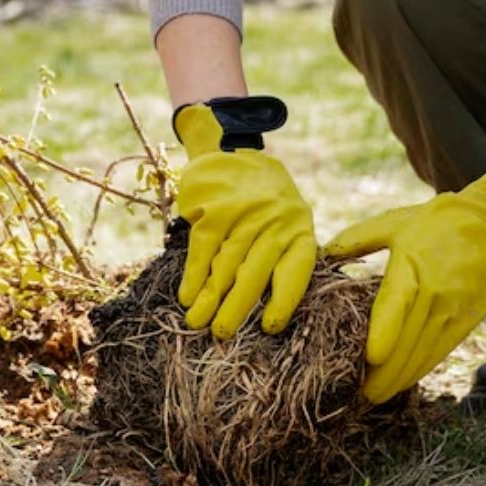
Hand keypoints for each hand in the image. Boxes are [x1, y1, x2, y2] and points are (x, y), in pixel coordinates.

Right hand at [174, 97, 317, 337]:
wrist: (233, 151)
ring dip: (210, 297)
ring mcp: (243, 214)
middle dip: (236, 307)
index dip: (283, 300)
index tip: (268, 327)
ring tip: (197, 323)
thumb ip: (280, 256)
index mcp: (298, 229)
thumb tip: (268, 309)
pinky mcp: (214, 208)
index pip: (296, 270)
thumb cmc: (262, 200)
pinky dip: (194, 274)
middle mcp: (274, 222)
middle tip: (222, 335)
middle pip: (255, 273)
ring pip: (226, 264)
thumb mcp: (283, 220)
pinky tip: (187, 297)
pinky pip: (203, 248)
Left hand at [326, 142, 485, 403]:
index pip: (398, 306)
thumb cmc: (432, 223)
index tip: (370, 358)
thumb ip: (355, 239)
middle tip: (360, 394)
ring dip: (401, 378)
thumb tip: (321, 253)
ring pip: (425, 353)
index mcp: (412, 268)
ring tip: (375, 396)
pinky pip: (440, 352)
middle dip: (385, 372)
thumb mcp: (392, 223)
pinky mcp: (466, 321)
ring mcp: (453, 311)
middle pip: (409, 341)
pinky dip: (420, 370)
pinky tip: (401, 382)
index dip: (385, 334)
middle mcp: (435, 294)